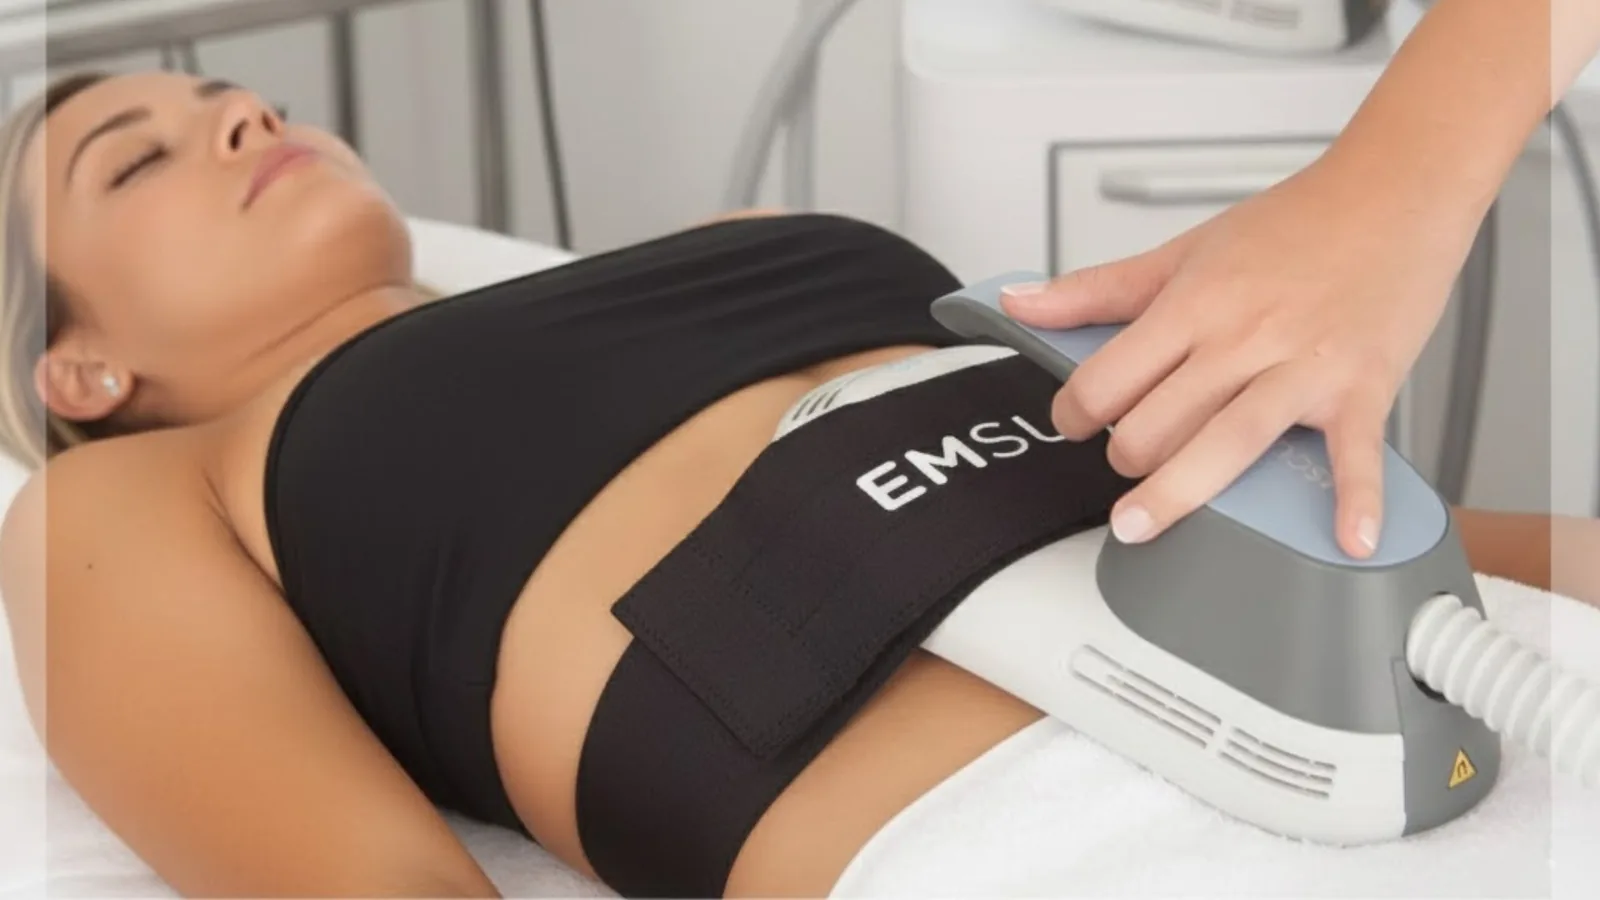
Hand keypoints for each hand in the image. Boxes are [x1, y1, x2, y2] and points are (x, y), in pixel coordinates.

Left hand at [1001, 157, 1476, 557]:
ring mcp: (1303, 365)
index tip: (1071, 424)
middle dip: (1124, 455)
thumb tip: (1020, 302)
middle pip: (1157, 420)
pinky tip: (1350, 540)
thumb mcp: (1182, 250)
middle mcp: (1243, 337)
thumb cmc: (1295, 225)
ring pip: (1229, 439)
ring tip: (1141, 526)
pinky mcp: (1363, 385)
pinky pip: (1357, 450)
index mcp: (1194, 305)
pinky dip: (1357, 496)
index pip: (1106, 376)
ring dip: (1179, 492)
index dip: (1074, 411)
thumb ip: (1096, 288)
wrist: (1393, 191)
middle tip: (1125, 461)